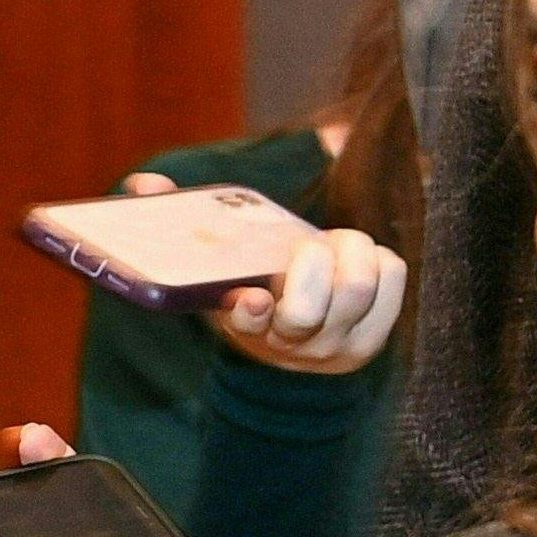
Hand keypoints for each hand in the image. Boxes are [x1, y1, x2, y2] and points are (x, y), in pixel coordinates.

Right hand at [115, 170, 406, 373]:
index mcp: (245, 325)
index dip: (249, 311)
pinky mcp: (375, 334)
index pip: (246, 322)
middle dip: (311, 265)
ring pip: (358, 287)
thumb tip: (143, 184)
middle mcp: (291, 343)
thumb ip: (178, 222)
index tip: (251, 295)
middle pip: (310, 309)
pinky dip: (380, 257)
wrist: (298, 351)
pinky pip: (392, 278)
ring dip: (349, 250)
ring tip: (334, 244)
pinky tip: (359, 258)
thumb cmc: (252, 289)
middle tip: (306, 247)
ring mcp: (337, 343)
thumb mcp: (213, 266)